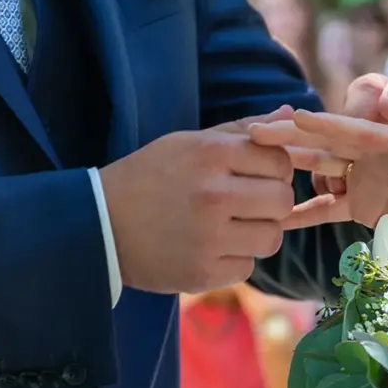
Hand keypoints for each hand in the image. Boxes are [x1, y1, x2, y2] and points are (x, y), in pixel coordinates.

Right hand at [100, 107, 295, 293]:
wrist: (98, 224)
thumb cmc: (149, 177)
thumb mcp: (188, 142)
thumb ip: (241, 130)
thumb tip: (289, 114)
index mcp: (210, 155)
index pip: (281, 162)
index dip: (275, 171)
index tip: (256, 177)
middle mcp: (213, 195)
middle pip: (283, 200)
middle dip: (272, 203)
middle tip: (248, 204)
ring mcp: (208, 237)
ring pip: (272, 238)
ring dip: (257, 234)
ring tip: (229, 227)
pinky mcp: (202, 272)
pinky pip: (247, 267)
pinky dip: (234, 260)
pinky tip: (210, 248)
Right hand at [250, 110, 387, 228]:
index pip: (355, 129)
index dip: (322, 125)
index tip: (291, 120)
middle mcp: (380, 156)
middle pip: (328, 139)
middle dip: (292, 137)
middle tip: (254, 133)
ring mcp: (369, 179)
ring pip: (321, 168)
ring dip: (289, 167)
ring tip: (251, 168)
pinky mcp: (365, 206)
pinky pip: (328, 207)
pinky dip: (304, 214)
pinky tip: (275, 222)